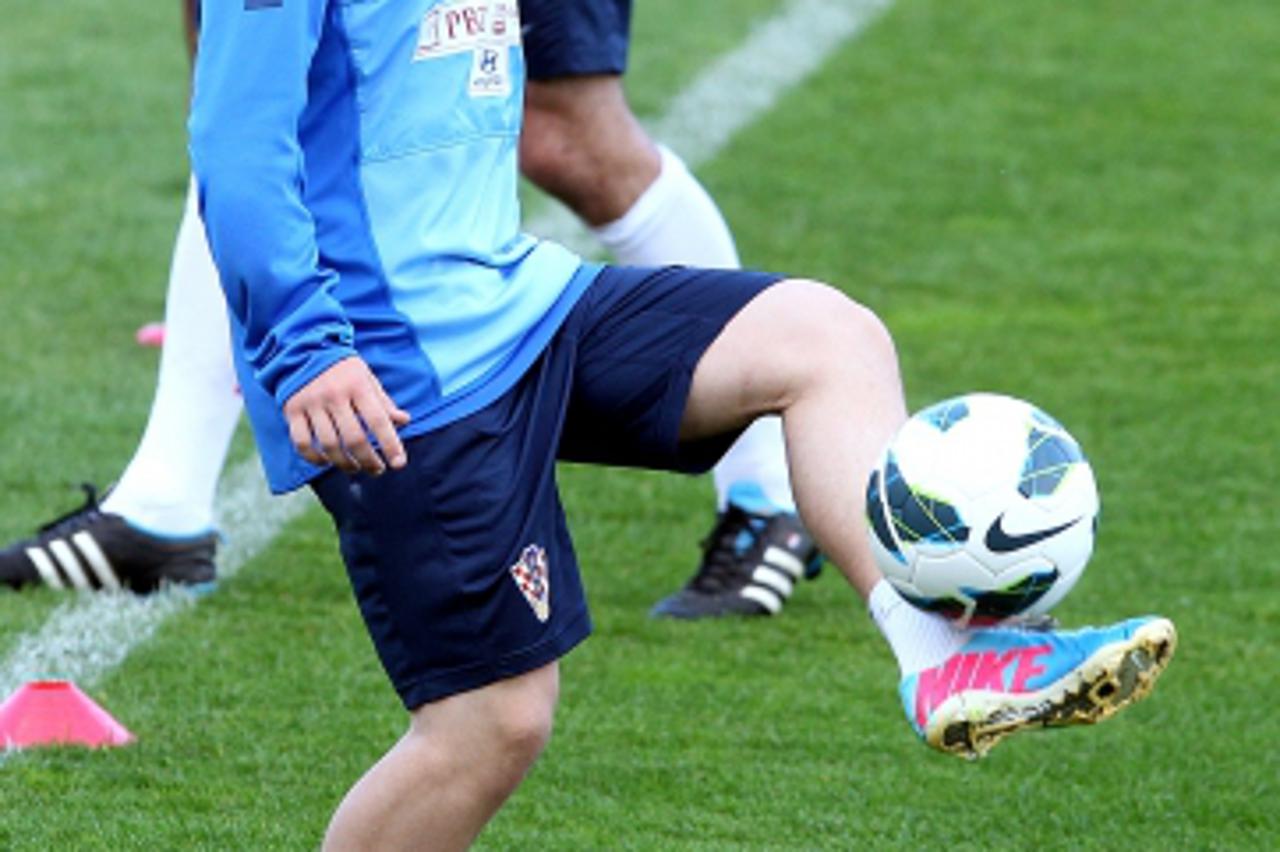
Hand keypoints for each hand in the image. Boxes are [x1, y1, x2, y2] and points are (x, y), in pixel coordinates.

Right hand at [282, 356, 410, 474]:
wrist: (302, 350)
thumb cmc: (342, 370)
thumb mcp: (367, 379)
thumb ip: (383, 402)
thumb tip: (404, 421)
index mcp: (357, 385)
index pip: (378, 420)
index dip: (390, 444)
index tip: (398, 463)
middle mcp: (334, 395)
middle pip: (354, 438)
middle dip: (368, 461)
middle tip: (377, 469)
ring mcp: (311, 403)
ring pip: (329, 445)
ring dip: (345, 464)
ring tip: (355, 468)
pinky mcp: (292, 410)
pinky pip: (302, 443)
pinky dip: (315, 458)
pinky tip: (327, 462)